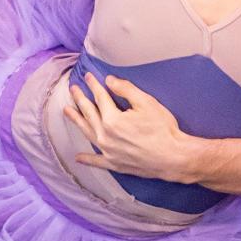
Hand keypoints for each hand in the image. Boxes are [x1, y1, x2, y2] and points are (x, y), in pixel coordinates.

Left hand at [64, 73, 192, 181]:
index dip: (94, 85)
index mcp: (112, 119)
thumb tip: (109, 80)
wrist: (173, 157)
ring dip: (77, 121)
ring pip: (87, 133)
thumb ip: (126, 90)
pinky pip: (96, 161)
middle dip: (80, 99)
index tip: (88, 76)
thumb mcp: (147, 103)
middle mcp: (105, 136)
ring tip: (67, 111)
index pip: (100, 97)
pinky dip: (87, 159)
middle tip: (73, 89)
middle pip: (89, 113)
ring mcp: (108, 151)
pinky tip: (78, 157)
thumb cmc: (162, 129)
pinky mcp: (114, 164)